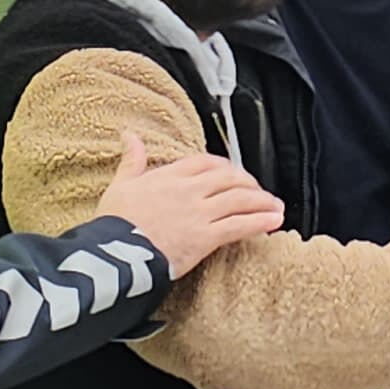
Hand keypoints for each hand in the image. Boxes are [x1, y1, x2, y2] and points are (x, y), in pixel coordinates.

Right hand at [94, 131, 284, 274]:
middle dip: (249, 184)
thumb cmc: (113, 223)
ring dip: (262, 202)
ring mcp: (199, 212)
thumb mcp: (119, 185)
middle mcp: (189, 190)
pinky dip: (260, 222)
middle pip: (229, 178)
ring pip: (239, 200)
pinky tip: (274, 222)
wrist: (113, 254)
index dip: (224, 166)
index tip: (233, 172)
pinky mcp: (205, 237)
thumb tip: (129, 135)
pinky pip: (239, 226)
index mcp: (169, 175)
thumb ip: (132, 160)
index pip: (206, 162)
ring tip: (276, 206)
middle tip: (259, 191)